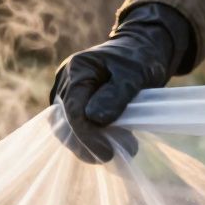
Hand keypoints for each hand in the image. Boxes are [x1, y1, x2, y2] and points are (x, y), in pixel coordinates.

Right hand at [50, 3, 194, 161]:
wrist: (140, 50)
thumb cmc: (139, 59)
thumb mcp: (134, 74)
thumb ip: (115, 95)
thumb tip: (93, 119)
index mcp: (76, 69)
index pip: (73, 110)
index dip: (87, 136)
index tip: (107, 153)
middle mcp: (64, 82)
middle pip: (65, 123)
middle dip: (87, 144)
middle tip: (115, 154)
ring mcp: (66, 94)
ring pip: (66, 129)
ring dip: (88, 145)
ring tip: (118, 148)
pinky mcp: (73, 104)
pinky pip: (75, 128)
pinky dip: (91, 140)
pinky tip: (111, 143)